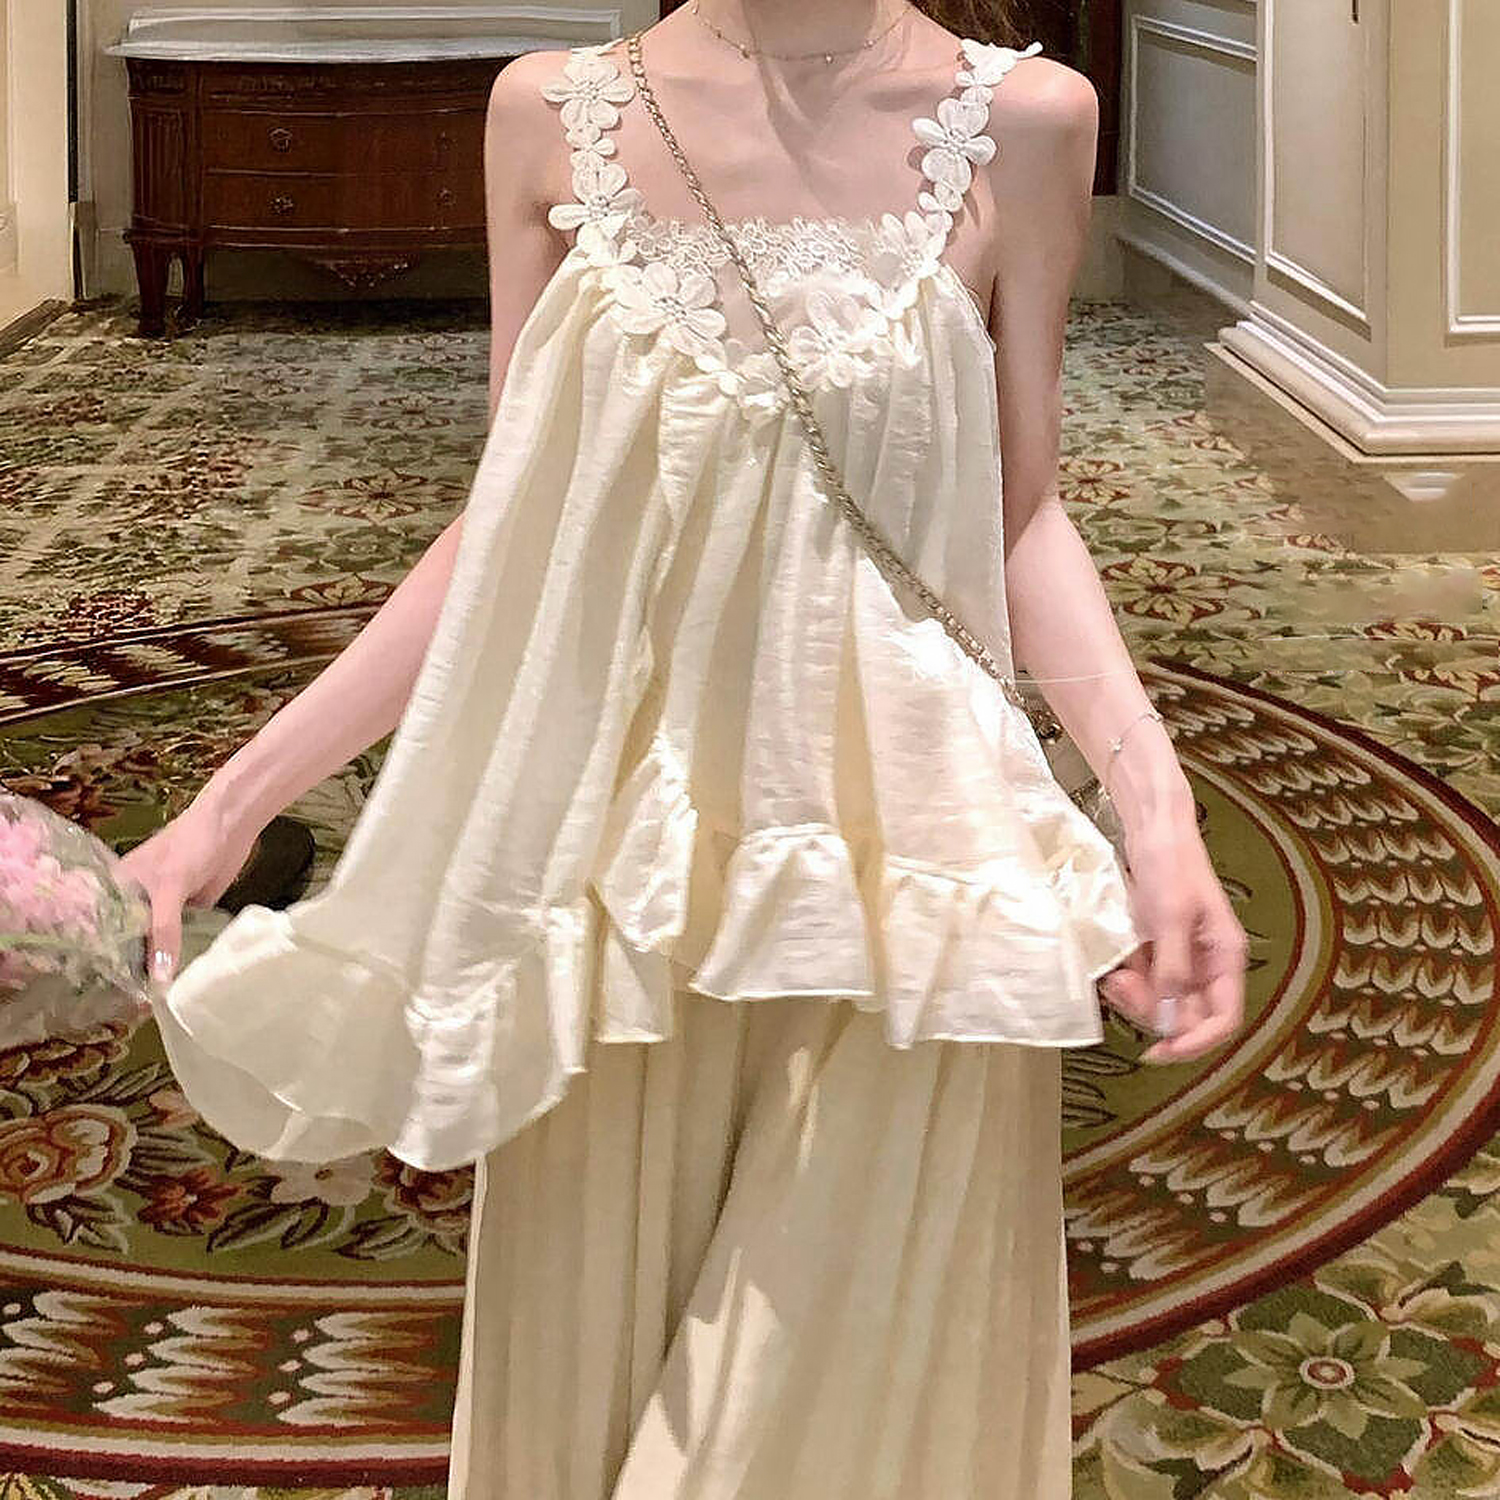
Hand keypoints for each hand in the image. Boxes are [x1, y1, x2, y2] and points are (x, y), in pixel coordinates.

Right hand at [118, 792, 262, 1001]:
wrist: (231, 826)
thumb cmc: (189, 846)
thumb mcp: (170, 888)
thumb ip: (163, 931)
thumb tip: (158, 978)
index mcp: (116, 890)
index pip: (99, 931)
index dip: (100, 959)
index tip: (99, 994)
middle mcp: (134, 902)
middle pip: (127, 941)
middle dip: (129, 969)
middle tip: (130, 1008)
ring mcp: (162, 909)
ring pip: (154, 944)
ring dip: (156, 967)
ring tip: (151, 1005)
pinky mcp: (188, 913)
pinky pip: (180, 941)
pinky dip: (180, 958)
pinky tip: (179, 984)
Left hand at [1097, 809, 1247, 1062]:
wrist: (1152, 829)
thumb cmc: (1170, 865)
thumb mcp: (1171, 918)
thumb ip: (1172, 969)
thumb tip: (1168, 1018)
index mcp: (1225, 958)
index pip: (1223, 1019)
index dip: (1195, 1042)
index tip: (1159, 1051)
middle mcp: (1207, 963)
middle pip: (1187, 1015)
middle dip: (1153, 1013)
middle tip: (1122, 989)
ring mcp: (1182, 957)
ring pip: (1161, 1002)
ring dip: (1135, 999)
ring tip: (1114, 976)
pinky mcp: (1158, 948)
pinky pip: (1144, 981)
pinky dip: (1128, 982)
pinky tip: (1112, 969)